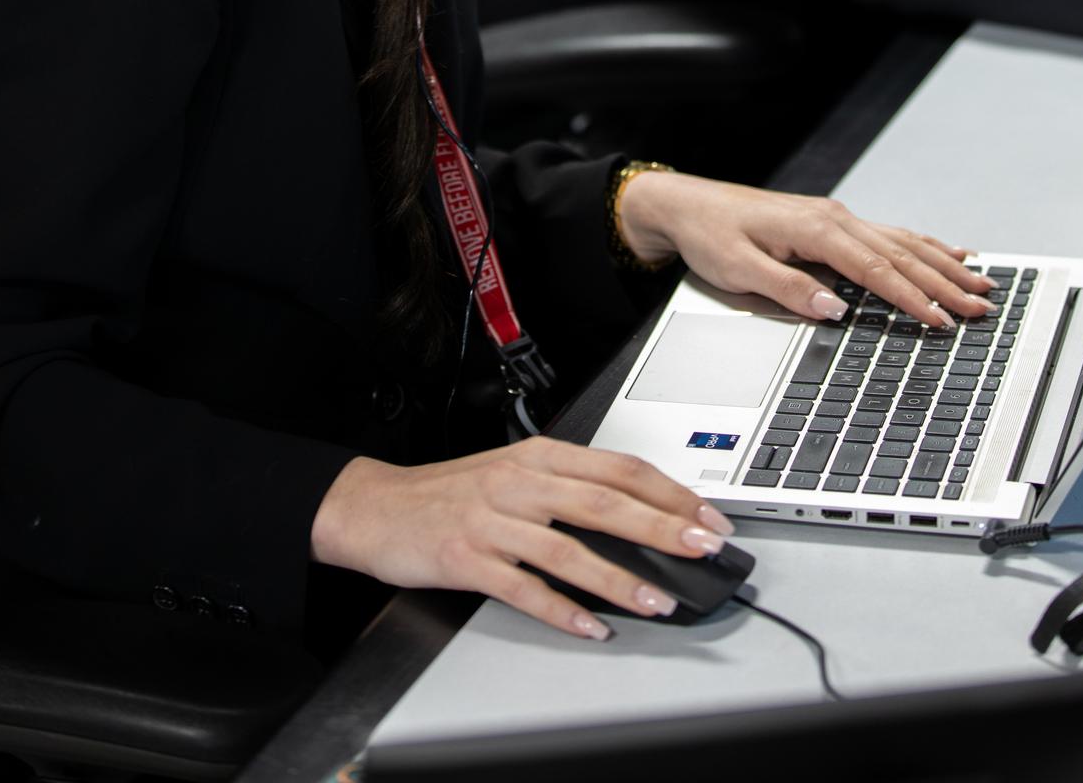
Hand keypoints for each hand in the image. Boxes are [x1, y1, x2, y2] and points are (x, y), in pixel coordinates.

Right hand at [310, 437, 736, 638]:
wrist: (377, 506)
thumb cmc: (451, 493)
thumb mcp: (514, 473)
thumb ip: (568, 487)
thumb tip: (638, 513)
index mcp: (538, 456)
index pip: (617, 467)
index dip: (667, 491)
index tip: (705, 514)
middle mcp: (518, 482)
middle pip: (603, 502)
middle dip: (660, 526)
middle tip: (702, 547)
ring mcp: (492, 521)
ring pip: (568, 549)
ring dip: (619, 578)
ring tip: (657, 599)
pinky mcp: (467, 559)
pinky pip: (522, 589)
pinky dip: (561, 610)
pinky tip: (591, 626)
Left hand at [617, 172, 993, 328]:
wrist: (689, 204)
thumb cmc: (711, 234)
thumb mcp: (740, 270)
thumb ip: (790, 289)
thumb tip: (835, 310)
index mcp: (815, 229)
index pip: (875, 269)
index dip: (911, 297)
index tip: (940, 321)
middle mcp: (833, 218)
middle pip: (901, 253)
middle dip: (944, 282)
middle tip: (981, 306)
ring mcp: (836, 217)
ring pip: (903, 240)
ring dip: (943, 263)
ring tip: (980, 281)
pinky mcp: (832, 222)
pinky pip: (889, 233)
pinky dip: (924, 244)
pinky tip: (946, 251)